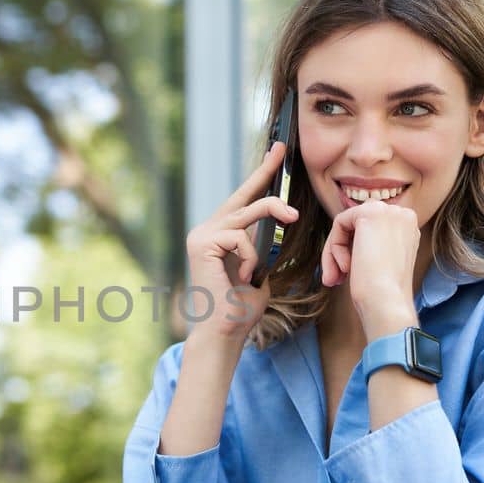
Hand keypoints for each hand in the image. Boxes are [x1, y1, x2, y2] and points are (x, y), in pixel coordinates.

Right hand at [184, 141, 299, 340]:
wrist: (223, 333)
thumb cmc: (241, 309)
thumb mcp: (258, 272)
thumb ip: (261, 249)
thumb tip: (276, 230)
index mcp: (218, 235)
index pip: (244, 199)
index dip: (260, 175)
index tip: (276, 152)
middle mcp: (206, 230)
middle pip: (244, 195)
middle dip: (264, 172)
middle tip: (282, 149)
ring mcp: (201, 234)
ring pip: (246, 214)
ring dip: (262, 238)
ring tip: (257, 268)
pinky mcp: (202, 242)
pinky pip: (240, 237)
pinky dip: (250, 258)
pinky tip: (242, 277)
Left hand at [319, 200, 420, 336]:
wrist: (387, 302)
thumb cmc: (384, 293)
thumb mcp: (382, 261)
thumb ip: (371, 244)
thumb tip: (346, 238)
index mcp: (408, 228)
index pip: (371, 230)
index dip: (355, 252)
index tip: (349, 275)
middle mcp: (403, 214)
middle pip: (357, 225)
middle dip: (342, 251)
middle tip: (336, 278)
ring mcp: (388, 211)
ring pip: (346, 224)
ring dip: (335, 252)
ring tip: (337, 277)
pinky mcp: (370, 213)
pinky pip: (338, 223)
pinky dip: (334, 248)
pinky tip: (346, 268)